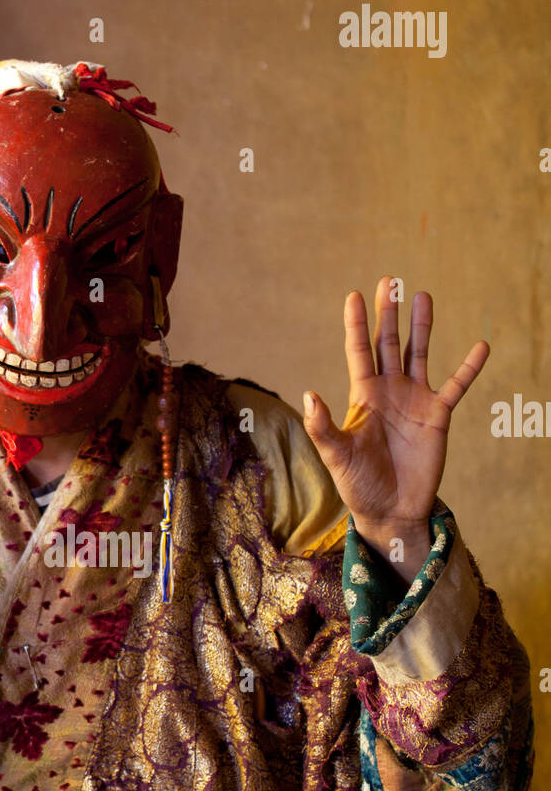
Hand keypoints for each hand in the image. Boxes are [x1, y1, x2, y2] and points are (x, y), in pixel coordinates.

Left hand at [302, 277, 488, 578]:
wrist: (390, 509)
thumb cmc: (358, 484)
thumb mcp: (336, 456)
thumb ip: (322, 427)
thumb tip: (308, 395)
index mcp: (363, 396)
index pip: (358, 351)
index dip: (357, 324)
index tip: (354, 296)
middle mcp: (388, 391)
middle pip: (388, 343)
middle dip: (388, 314)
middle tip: (389, 281)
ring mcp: (414, 400)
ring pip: (418, 353)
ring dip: (420, 326)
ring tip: (422, 295)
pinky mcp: (437, 415)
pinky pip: (456, 385)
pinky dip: (469, 367)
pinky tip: (481, 346)